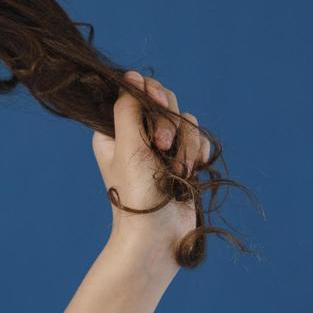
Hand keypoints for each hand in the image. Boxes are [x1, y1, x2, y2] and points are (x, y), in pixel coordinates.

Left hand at [91, 71, 210, 264]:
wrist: (157, 236)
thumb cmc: (135, 194)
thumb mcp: (126, 146)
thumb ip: (128, 109)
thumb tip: (131, 76)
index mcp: (113, 130)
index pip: (135, 92)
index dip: (150, 93)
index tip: (155, 102)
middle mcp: (136, 136)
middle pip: (163, 102)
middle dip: (168, 123)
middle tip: (161, 146)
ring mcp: (161, 149)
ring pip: (185, 122)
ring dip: (184, 145)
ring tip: (175, 170)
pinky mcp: (182, 161)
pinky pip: (199, 141)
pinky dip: (197, 155)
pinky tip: (189, 173)